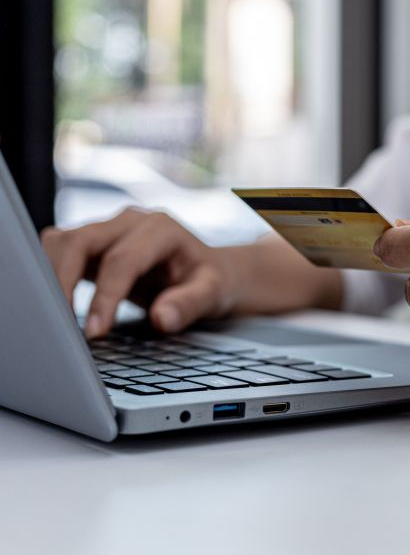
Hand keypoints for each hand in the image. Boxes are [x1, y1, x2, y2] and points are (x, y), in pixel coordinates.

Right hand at [41, 208, 236, 337]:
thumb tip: (162, 319)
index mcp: (161, 229)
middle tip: (62, 327)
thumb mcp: (213, 293)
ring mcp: (110, 229)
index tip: (94, 332)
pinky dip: (51, 275)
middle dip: (63, 283)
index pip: (121, 260)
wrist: (209, 271)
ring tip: (55, 318)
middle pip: (80, 242)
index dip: (105, 297)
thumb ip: (190, 304)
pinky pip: (62, 252)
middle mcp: (131, 222)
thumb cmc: (211, 281)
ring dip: (51, 277)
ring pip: (63, 242)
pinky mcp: (96, 243)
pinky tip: (57, 305)